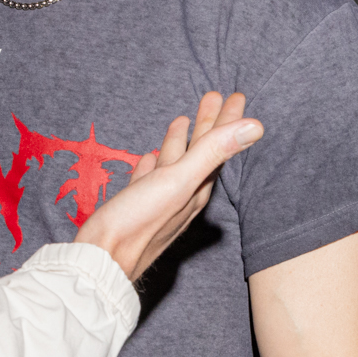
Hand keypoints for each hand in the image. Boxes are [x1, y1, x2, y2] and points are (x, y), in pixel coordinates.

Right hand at [75, 92, 262, 283]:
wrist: (101, 260)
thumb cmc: (138, 223)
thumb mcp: (178, 181)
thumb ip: (213, 152)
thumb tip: (256, 127)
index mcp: (195, 189)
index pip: (218, 147)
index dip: (227, 121)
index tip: (235, 97)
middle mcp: (182, 195)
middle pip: (199, 152)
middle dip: (207, 124)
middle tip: (214, 96)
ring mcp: (158, 201)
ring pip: (174, 164)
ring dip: (180, 141)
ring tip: (182, 120)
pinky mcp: (135, 206)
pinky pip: (150, 179)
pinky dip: (153, 164)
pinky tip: (150, 156)